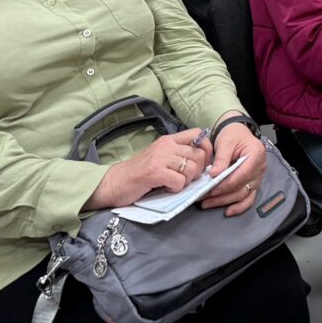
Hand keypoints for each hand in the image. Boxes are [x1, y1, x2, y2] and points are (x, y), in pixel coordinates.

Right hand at [83, 128, 212, 209]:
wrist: (114, 183)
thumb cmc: (138, 174)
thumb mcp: (159, 157)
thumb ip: (177, 156)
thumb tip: (203, 162)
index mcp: (168, 140)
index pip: (197, 134)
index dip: (207, 148)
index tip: (203, 163)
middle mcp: (165, 145)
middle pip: (198, 154)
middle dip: (198, 171)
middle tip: (186, 179)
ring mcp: (160, 158)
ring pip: (191, 168)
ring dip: (187, 181)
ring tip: (173, 183)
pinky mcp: (155, 172)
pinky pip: (179, 181)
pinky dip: (176, 188)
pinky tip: (165, 188)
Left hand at [199, 119, 266, 217]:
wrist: (237, 133)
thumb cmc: (232, 135)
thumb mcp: (225, 142)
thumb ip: (221, 159)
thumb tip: (214, 175)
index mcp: (256, 154)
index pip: (241, 175)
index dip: (225, 184)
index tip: (210, 189)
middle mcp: (260, 168)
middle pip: (242, 187)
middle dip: (222, 195)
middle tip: (204, 199)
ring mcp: (258, 177)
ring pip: (244, 195)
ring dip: (226, 202)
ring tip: (208, 204)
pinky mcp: (253, 183)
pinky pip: (248, 198)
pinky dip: (239, 206)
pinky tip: (228, 212)